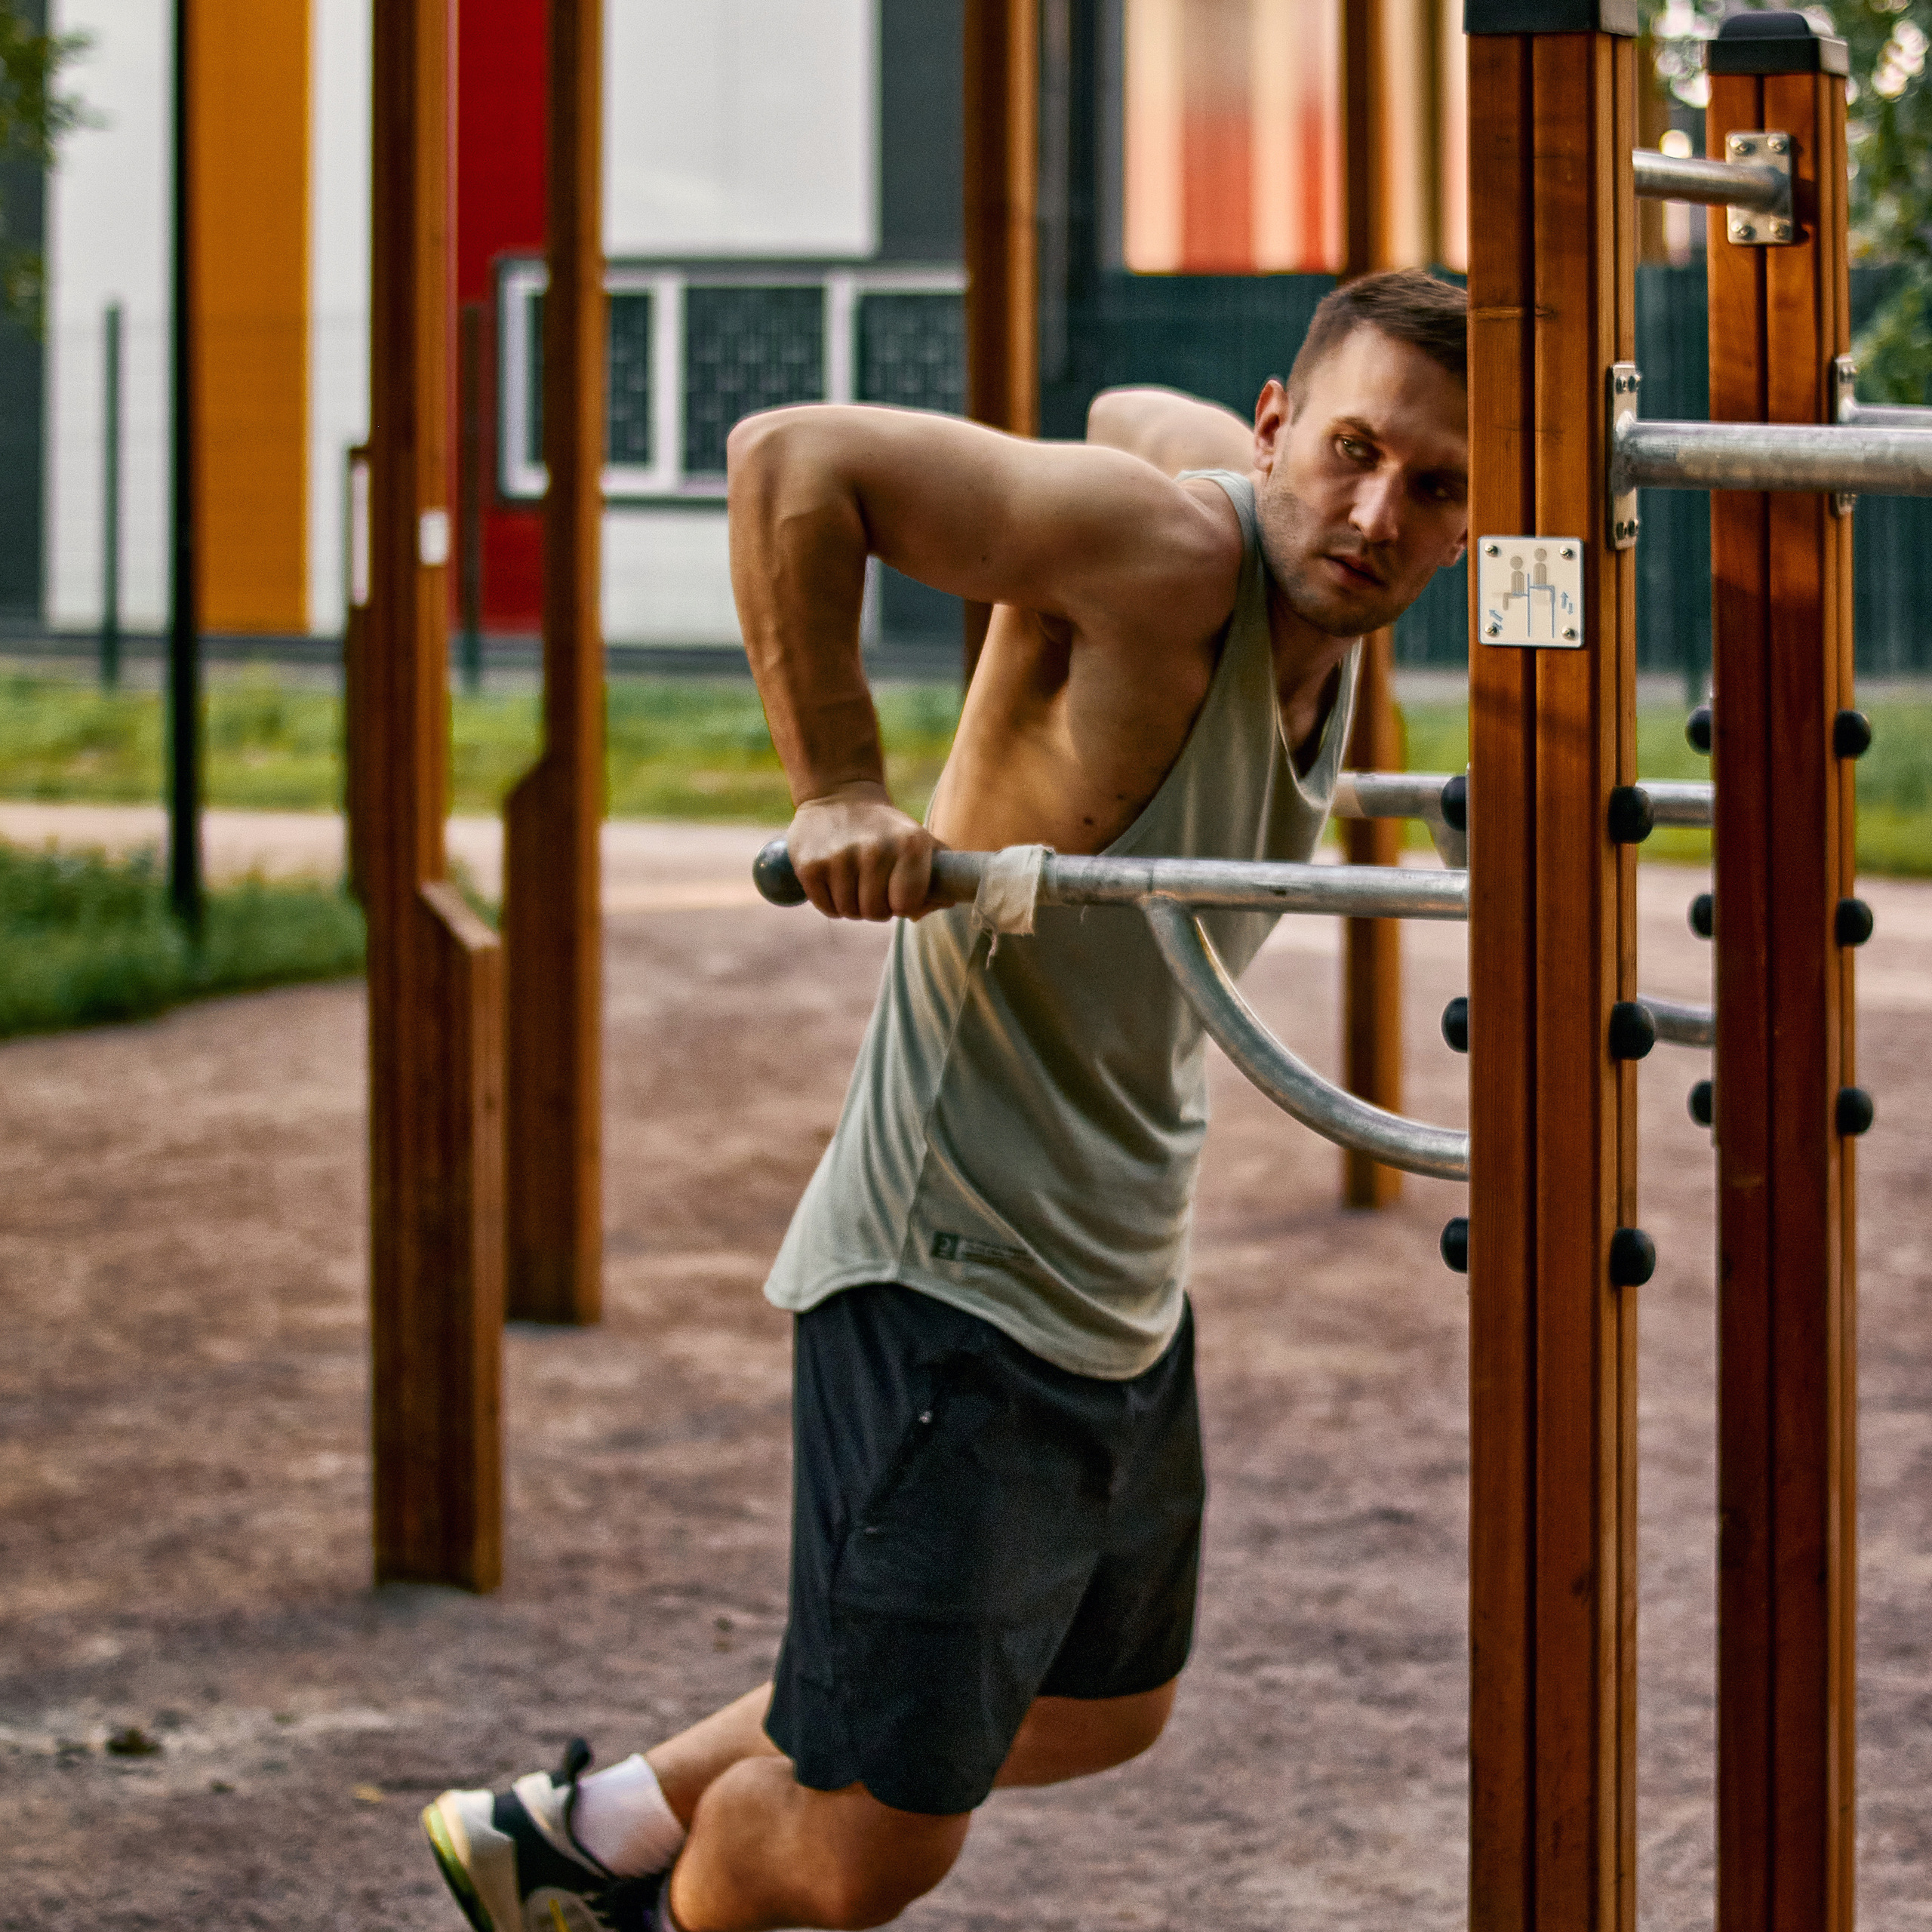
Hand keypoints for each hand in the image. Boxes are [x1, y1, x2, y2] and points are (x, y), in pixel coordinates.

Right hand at [787, 784, 945, 921]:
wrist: (838, 795)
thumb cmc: (886, 829)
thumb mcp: (919, 840)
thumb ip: (940, 875)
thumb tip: (946, 902)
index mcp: (910, 845)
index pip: (907, 905)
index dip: (901, 904)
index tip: (895, 891)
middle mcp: (876, 849)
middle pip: (876, 913)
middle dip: (874, 906)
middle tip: (870, 883)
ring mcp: (840, 857)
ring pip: (850, 912)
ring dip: (852, 904)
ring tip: (852, 877)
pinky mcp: (811, 866)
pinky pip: (826, 907)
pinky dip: (830, 901)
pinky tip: (833, 877)